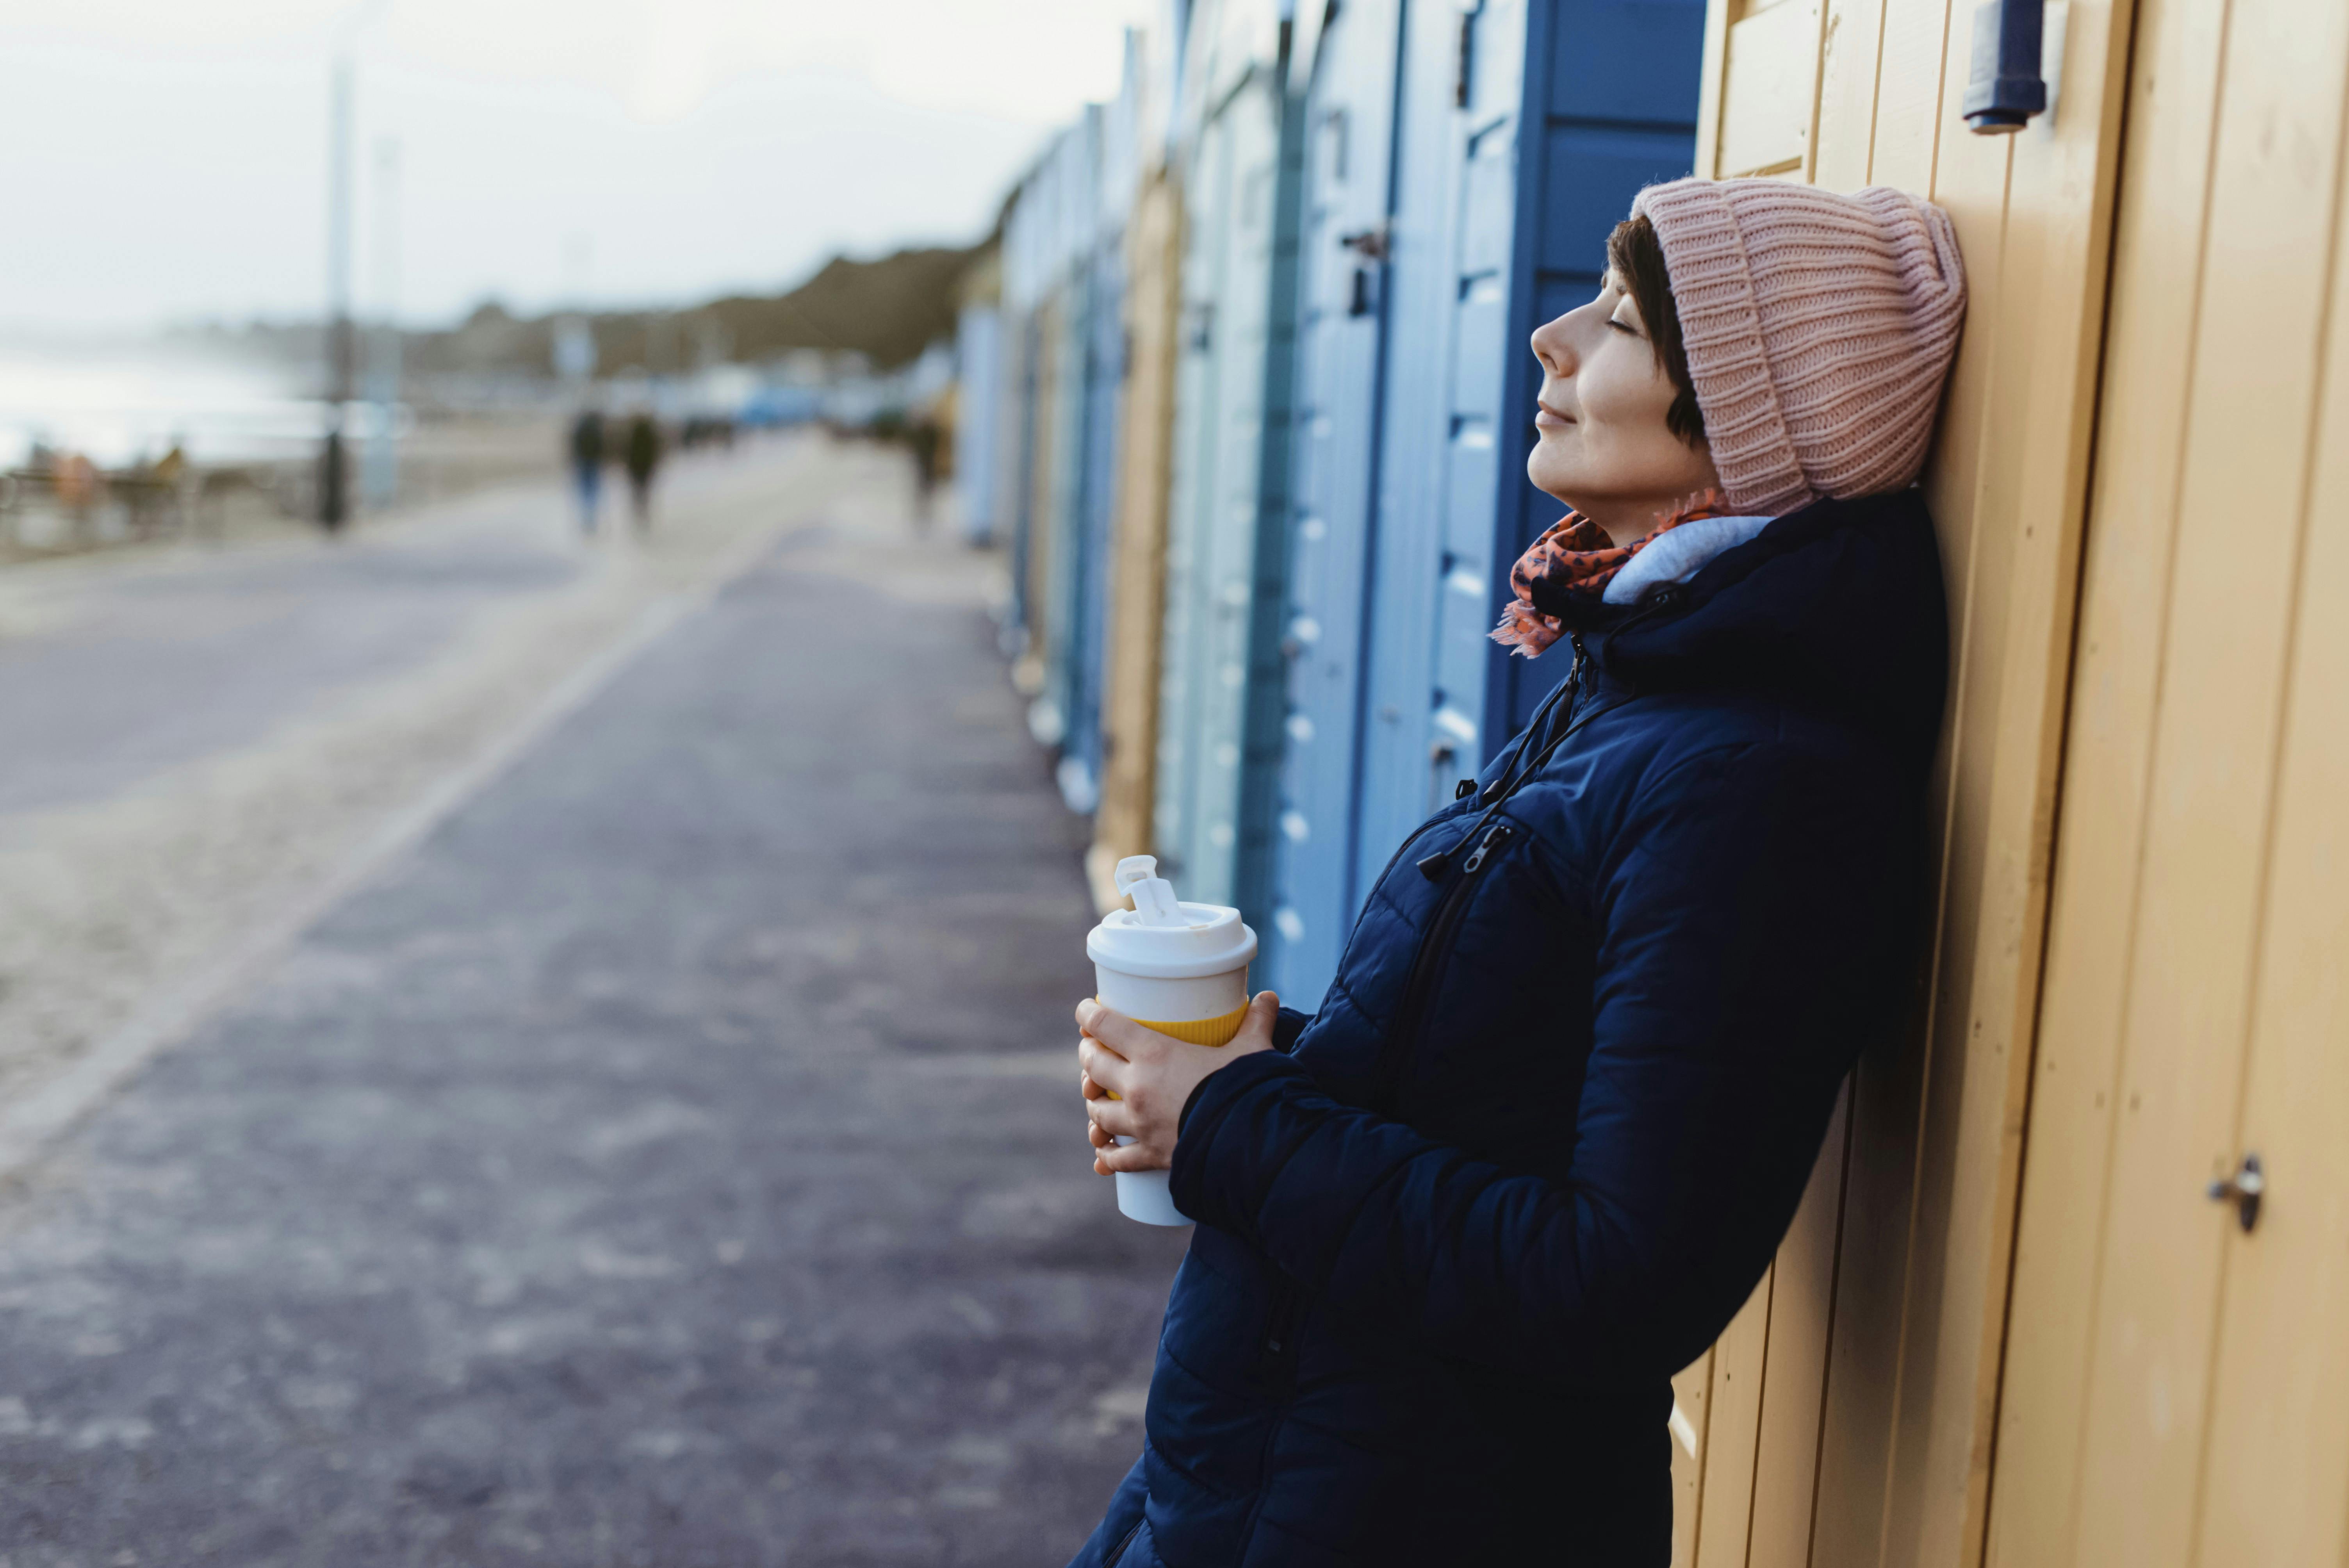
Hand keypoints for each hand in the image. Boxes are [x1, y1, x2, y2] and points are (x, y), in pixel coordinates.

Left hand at [1077, 991, 1279, 1173]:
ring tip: (1096, 1095)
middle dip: (1088, 1055)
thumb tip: (1269, 997)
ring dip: (1093, 1101)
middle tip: (1091, 1050)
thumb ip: (1257, 1022)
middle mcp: (1137, 1087)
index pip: (1105, 1026)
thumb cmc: (1249, 1089)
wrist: (1251, 1145)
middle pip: (1092, 1066)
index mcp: (1154, 1054)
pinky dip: (1106, 1154)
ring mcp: (1140, 1124)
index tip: (1083, 1011)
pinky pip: (1117, 1157)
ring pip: (1098, 1110)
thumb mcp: (1254, 1050)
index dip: (1087, 1016)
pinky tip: (1102, 1152)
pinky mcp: (1150, 1154)